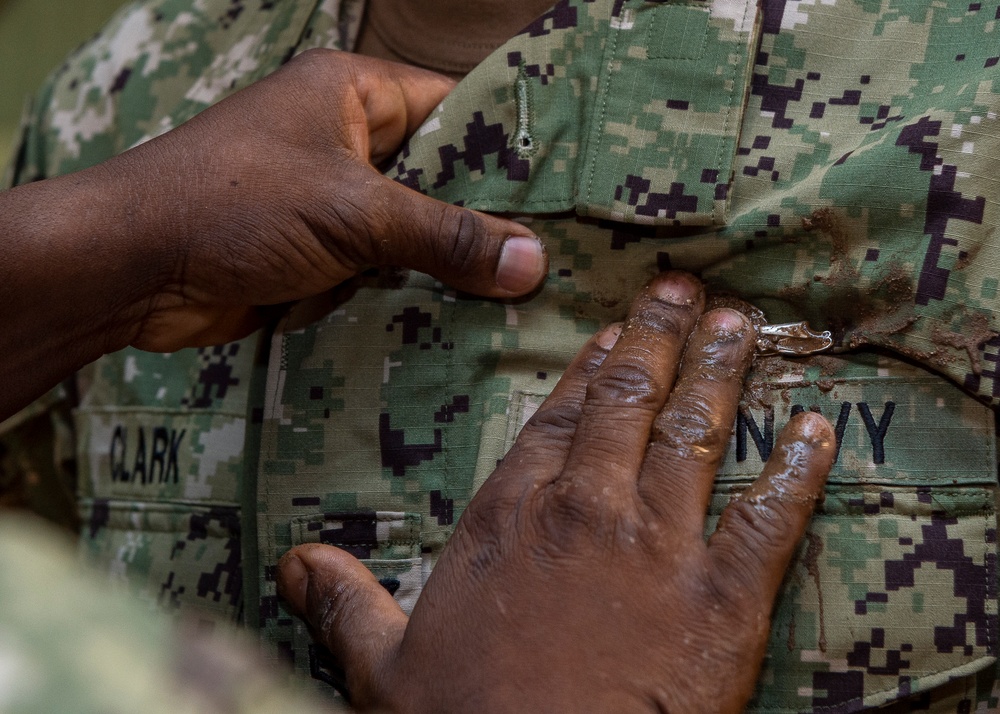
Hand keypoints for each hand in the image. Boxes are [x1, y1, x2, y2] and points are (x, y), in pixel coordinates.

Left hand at [103, 49, 545, 348]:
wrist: (133, 269)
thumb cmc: (236, 207)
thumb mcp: (354, 213)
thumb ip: (446, 235)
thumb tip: (531, 261)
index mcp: (354, 94)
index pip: (455, 106)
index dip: (510, 144)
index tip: (569, 186)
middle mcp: (346, 140)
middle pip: (439, 176)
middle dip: (487, 218)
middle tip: (557, 254)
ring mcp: (331, 201)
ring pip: (414, 230)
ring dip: (452, 265)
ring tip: (525, 295)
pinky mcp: (317, 254)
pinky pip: (384, 269)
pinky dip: (414, 292)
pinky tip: (464, 321)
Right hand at [276, 272, 836, 712]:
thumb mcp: (381, 666)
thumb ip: (343, 601)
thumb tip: (292, 564)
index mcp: (511, 517)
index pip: (555, 419)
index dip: (588, 370)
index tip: (611, 331)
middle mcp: (587, 510)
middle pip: (629, 401)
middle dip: (658, 339)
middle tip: (682, 291)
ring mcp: (660, 549)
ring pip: (696, 434)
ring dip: (722, 373)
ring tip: (740, 325)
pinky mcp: (724, 599)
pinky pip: (770, 517)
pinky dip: (798, 471)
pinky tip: (816, 432)